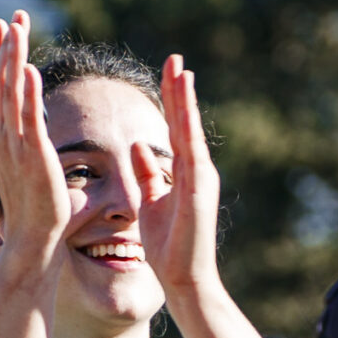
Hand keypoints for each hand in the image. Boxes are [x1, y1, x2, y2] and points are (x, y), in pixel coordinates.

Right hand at [0, 11, 74, 265]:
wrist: (31, 236)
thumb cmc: (30, 202)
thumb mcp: (17, 161)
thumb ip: (13, 132)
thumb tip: (10, 119)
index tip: (4, 26)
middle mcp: (0, 135)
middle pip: (0, 82)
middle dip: (7, 46)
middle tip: (14, 16)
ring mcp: (15, 145)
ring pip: (11, 93)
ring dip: (14, 59)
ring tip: (18, 28)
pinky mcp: (33, 155)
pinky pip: (30, 117)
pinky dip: (28, 92)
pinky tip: (30, 68)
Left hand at [142, 54, 220, 294]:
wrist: (184, 278)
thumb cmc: (169, 245)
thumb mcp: (151, 201)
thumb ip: (147, 173)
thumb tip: (136, 146)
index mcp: (185, 172)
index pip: (176, 128)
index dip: (172, 100)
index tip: (168, 71)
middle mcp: (197, 170)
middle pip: (186, 122)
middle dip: (179, 90)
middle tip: (175, 59)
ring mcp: (201, 179)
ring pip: (191, 131)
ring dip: (185, 102)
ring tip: (180, 71)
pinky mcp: (199, 192)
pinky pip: (192, 154)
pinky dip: (187, 130)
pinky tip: (183, 110)